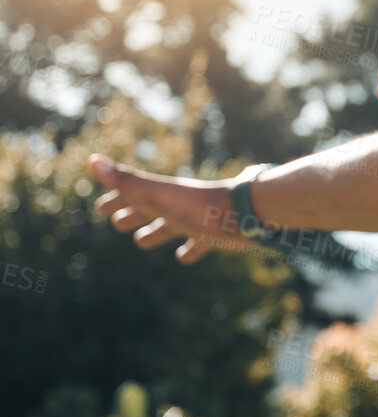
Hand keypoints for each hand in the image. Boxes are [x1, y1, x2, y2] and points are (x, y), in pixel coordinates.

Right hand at [88, 155, 253, 264]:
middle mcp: (177, 207)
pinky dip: (188, 252)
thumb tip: (92, 160)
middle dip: (132, 214)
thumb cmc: (198, 204)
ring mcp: (195, 221)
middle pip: (148, 211)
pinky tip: (183, 257)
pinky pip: (197, 246)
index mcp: (162, 196)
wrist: (245, 214)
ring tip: (141, 239)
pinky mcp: (212, 237)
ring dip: (155, 233)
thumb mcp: (157, 194)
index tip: (101, 207)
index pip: (132, 196)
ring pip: (168, 228)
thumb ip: (126, 181)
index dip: (116, 200)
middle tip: (117, 221)